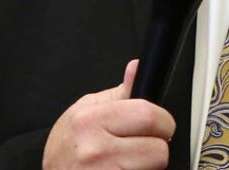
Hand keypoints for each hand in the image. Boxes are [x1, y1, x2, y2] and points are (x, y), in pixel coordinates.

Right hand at [43, 59, 176, 169]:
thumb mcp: (86, 110)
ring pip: (155, 169)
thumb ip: (119, 93)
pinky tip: (122, 169)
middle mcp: (95, 150)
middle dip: (157, 146)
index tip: (160, 124)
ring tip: (128, 160)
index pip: (148, 116)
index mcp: (90, 121)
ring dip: (148, 165)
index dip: (162, 121)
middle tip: (142, 146)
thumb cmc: (66, 146)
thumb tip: (137, 67)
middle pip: (158, 149)